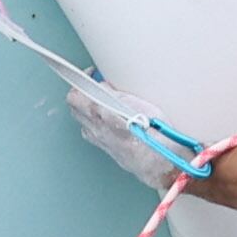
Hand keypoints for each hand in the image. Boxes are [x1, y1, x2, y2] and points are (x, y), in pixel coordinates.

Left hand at [67, 82, 187, 193]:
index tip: (92, 74)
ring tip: (101, 100)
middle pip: (75, 108)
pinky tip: (109, 119)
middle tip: (95, 85)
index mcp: (100, 114)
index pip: (75, 95)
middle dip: (82, 93)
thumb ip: (115, 94)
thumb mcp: (137, 103)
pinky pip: (93, 133)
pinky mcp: (108, 150)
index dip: (81, 80)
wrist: (161, 163)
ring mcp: (100, 141)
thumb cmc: (155, 135)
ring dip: (87, 108)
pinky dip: (96, 122)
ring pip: (82, 121)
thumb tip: (103, 87)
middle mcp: (96, 129)